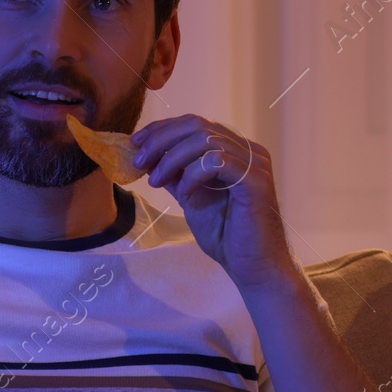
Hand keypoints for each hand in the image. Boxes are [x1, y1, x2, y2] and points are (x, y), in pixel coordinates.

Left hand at [131, 115, 293, 289]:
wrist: (251, 266)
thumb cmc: (227, 236)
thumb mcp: (192, 199)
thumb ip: (176, 176)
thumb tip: (149, 158)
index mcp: (234, 150)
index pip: (195, 124)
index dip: (162, 129)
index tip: (136, 142)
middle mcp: (248, 150)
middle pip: (197, 125)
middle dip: (161, 140)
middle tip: (139, 161)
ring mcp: (254, 163)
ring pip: (205, 140)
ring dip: (172, 159)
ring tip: (156, 182)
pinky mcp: (256, 180)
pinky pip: (217, 162)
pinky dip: (193, 175)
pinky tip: (185, 194)